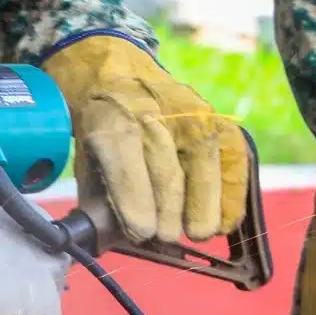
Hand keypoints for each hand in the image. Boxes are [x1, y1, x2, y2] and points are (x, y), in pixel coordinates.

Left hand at [42, 35, 248, 242]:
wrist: (116, 73)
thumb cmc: (100, 129)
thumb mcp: (83, 158)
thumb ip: (98, 200)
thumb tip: (115, 241)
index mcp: (109, 120)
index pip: (125, 160)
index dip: (135, 201)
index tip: (141, 233)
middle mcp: (151, 111)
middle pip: (167, 169)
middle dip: (168, 212)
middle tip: (164, 237)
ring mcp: (188, 111)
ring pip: (203, 163)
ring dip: (202, 205)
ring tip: (196, 233)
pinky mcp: (215, 118)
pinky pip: (232, 157)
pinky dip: (231, 193)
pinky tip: (224, 222)